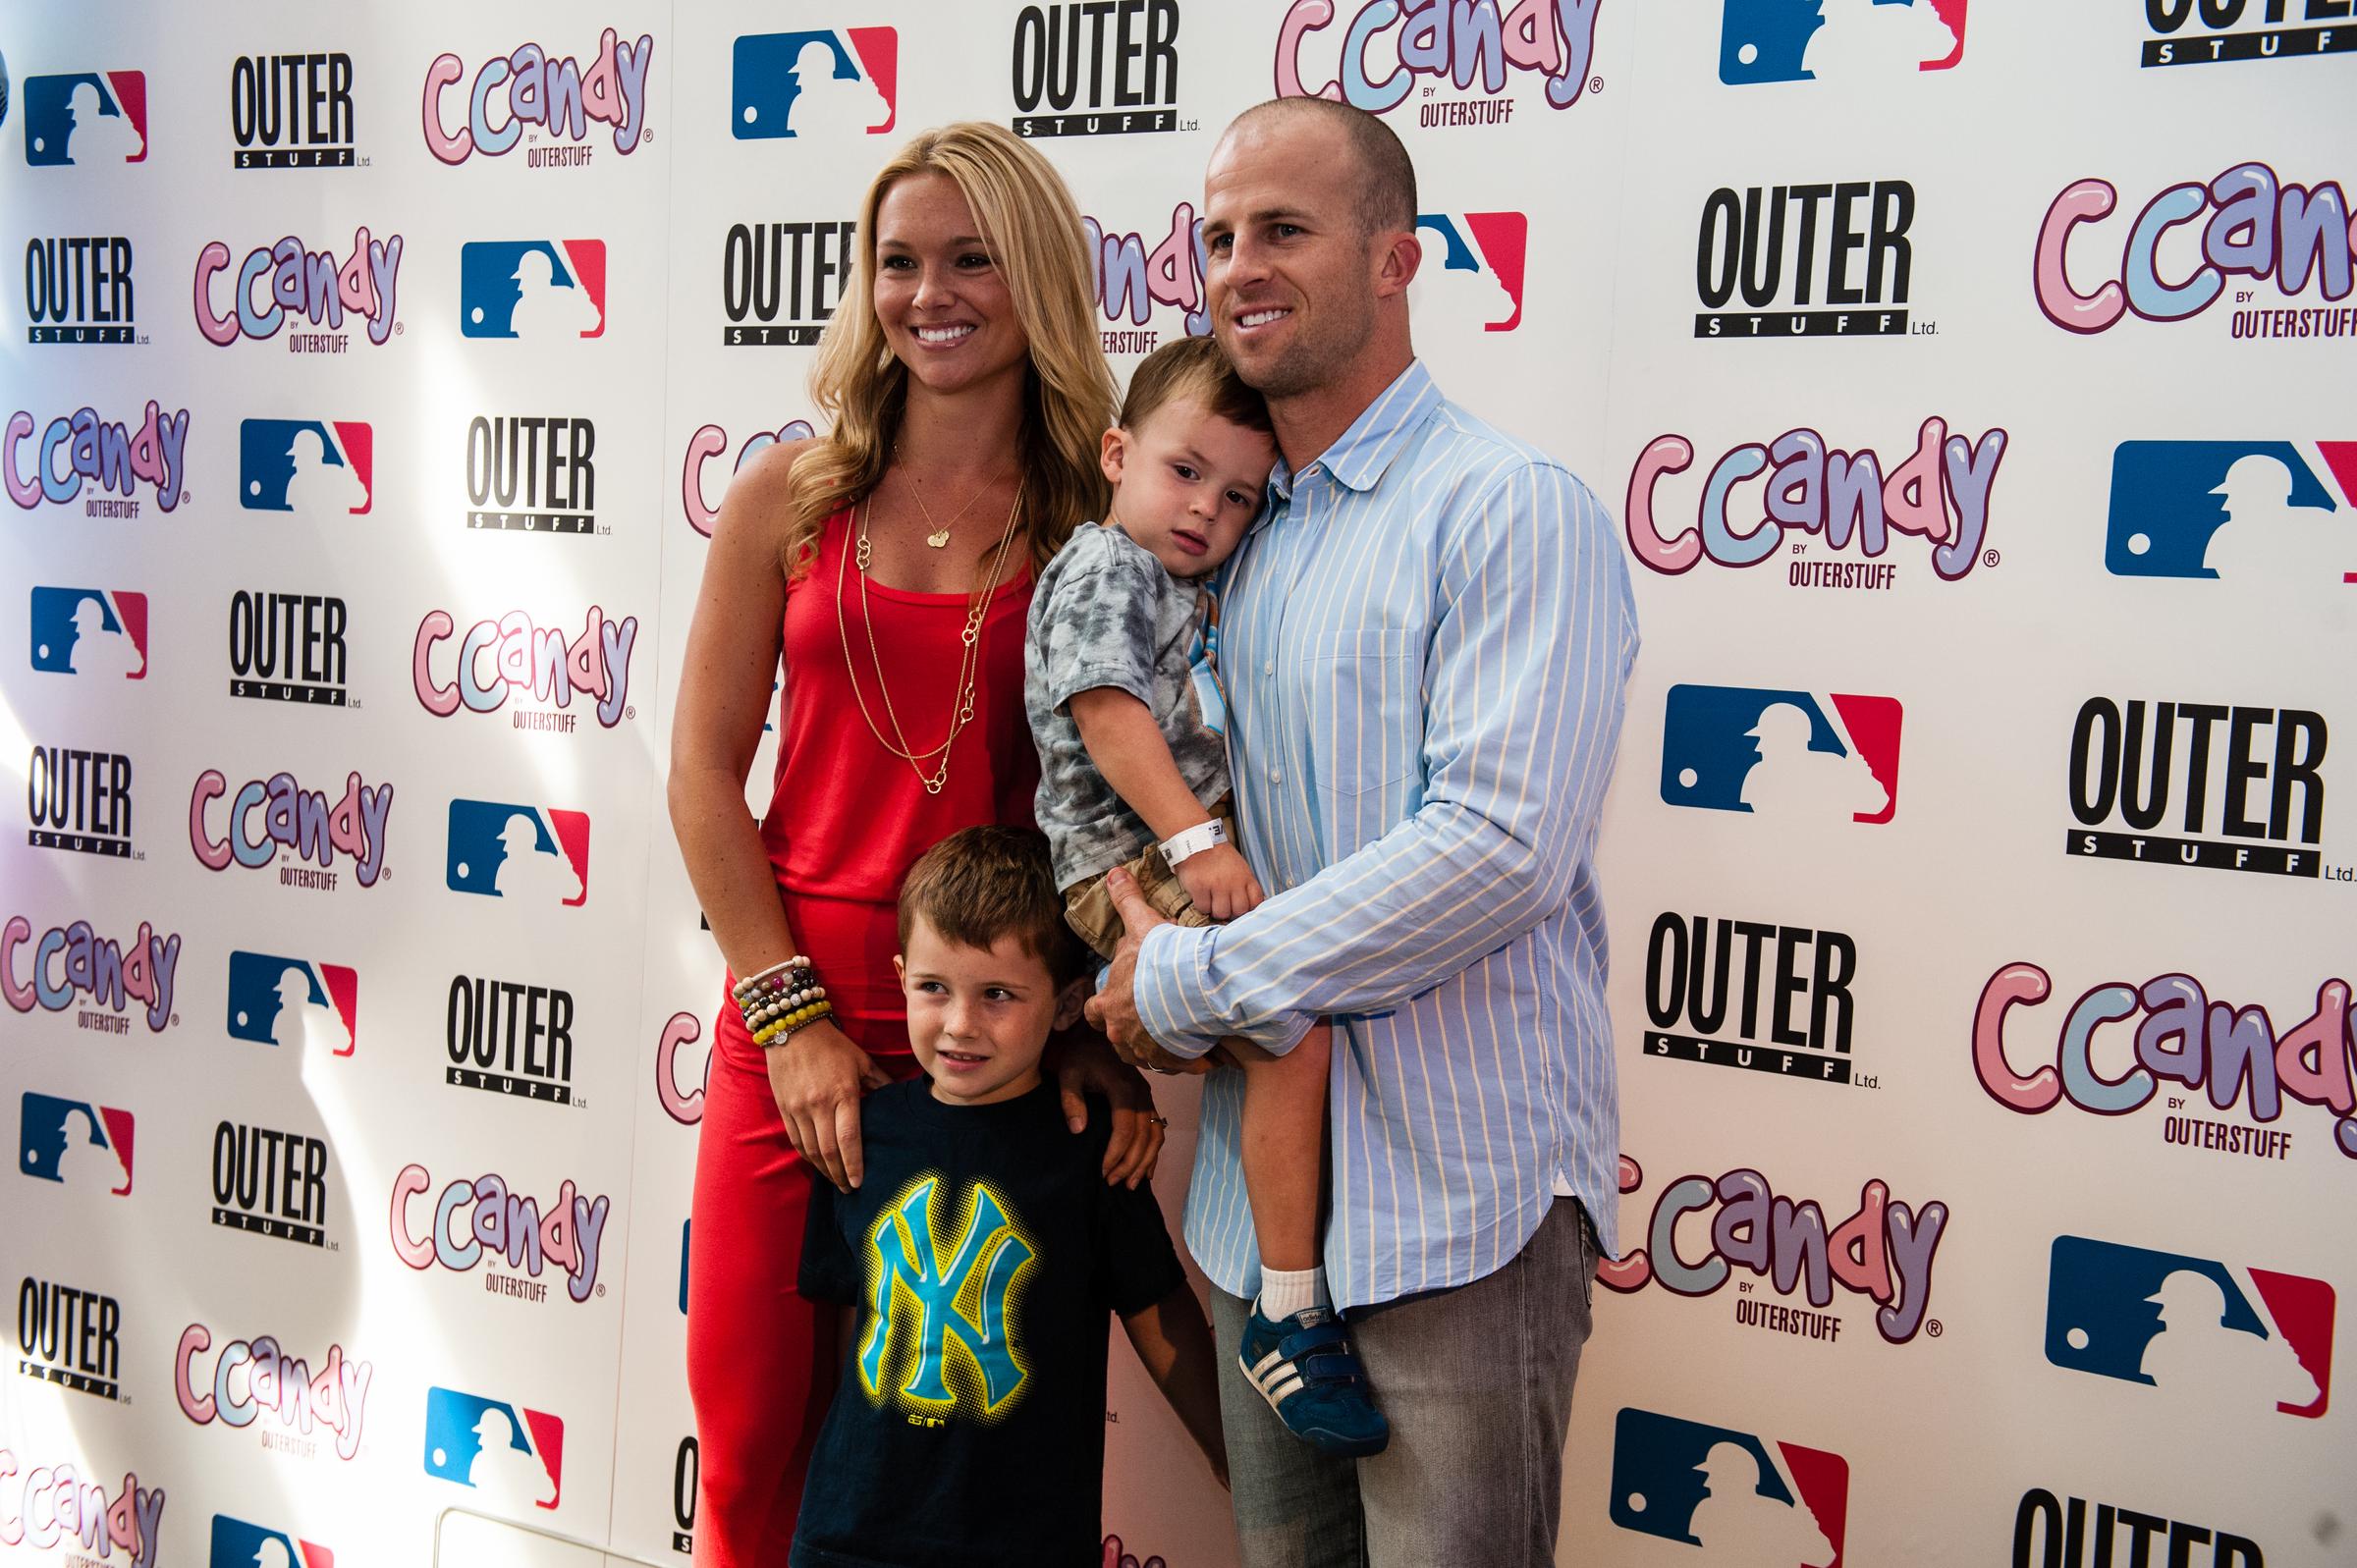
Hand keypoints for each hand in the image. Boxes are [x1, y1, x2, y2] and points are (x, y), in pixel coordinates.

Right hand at [765, 1019, 892, 1191]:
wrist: (791, 1028)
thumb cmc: (832, 1044)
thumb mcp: (861, 1060)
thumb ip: (880, 1082)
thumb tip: (897, 1098)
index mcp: (842, 1093)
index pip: (849, 1138)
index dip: (854, 1165)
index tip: (860, 1182)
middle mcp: (818, 1105)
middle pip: (829, 1151)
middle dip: (840, 1175)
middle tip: (850, 1190)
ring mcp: (798, 1108)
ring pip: (811, 1150)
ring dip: (824, 1170)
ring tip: (836, 1182)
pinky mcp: (784, 1108)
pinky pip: (796, 1140)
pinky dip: (807, 1157)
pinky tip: (818, 1164)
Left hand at [1049, 1031, 1164, 1188]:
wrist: (1095, 1036)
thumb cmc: (1080, 1056)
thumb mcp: (1069, 1074)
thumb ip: (1071, 1101)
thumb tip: (1079, 1130)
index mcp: (1123, 1088)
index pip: (1125, 1128)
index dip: (1116, 1153)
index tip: (1103, 1171)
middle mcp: (1141, 1094)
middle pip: (1143, 1136)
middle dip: (1130, 1163)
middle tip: (1113, 1182)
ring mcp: (1147, 1097)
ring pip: (1155, 1135)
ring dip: (1145, 1161)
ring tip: (1130, 1184)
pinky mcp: (1147, 1101)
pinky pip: (1157, 1129)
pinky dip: (1153, 1151)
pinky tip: (1145, 1170)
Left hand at [1083, 867, 1207, 1076]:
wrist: (1197, 987)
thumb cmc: (1163, 959)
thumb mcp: (1143, 924)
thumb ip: (1126, 902)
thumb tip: (1113, 874)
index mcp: (1108, 1006)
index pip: (1094, 1011)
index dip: (1104, 1006)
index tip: (1118, 1001)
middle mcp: (1121, 1034)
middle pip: (1118, 1038)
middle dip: (1131, 1030)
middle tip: (1151, 1017)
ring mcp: (1145, 1052)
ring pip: (1146, 1055)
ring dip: (1157, 1045)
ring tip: (1176, 1031)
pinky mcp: (1172, 1062)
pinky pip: (1175, 1065)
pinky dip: (1184, 1057)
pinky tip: (1197, 1045)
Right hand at [1173, 841, 1262, 920]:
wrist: (1197, 841)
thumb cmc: (1219, 857)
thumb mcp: (1240, 867)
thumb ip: (1246, 884)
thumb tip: (1252, 904)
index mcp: (1245, 877)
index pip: (1255, 902)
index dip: (1248, 907)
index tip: (1240, 905)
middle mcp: (1233, 882)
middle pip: (1239, 911)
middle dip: (1231, 911)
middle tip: (1223, 904)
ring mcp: (1216, 885)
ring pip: (1221, 913)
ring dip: (1215, 909)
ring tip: (1211, 900)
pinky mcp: (1199, 887)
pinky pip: (1203, 908)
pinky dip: (1202, 905)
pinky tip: (1201, 895)